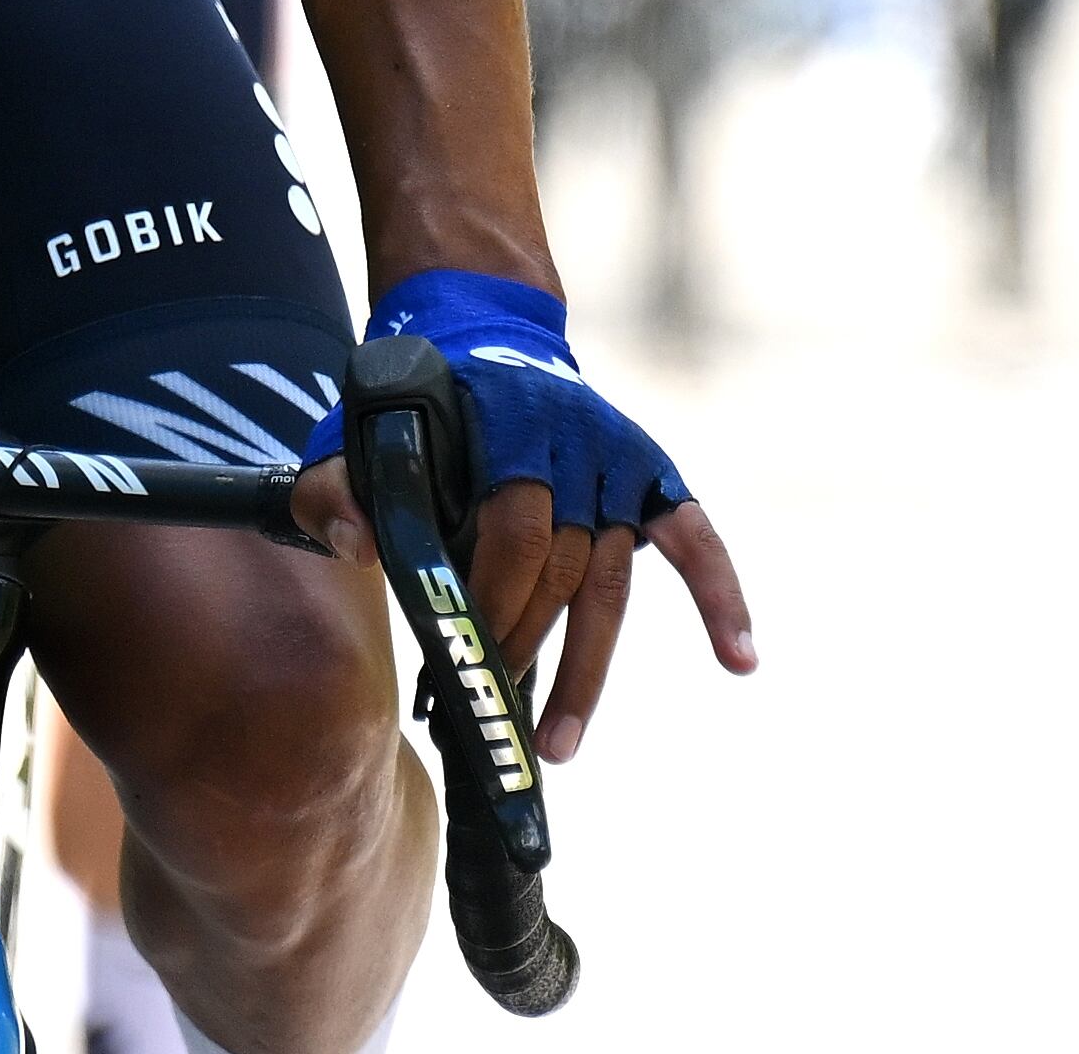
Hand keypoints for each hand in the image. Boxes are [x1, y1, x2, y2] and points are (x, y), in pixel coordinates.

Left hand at [293, 269, 755, 765]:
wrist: (482, 334)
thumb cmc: (414, 407)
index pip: (515, 526)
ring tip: (555, 744)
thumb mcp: (358, 429)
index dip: (492, 598)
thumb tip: (362, 548)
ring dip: (586, 669)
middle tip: (489, 710)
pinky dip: (723, 597)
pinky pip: (696, 541)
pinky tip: (740, 661)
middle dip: (523, 644)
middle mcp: (576, 439)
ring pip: (610, 582)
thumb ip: (338, 484)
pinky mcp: (650, 477)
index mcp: (508, 422)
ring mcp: (618, 461)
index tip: (459, 658)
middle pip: (562, 565)